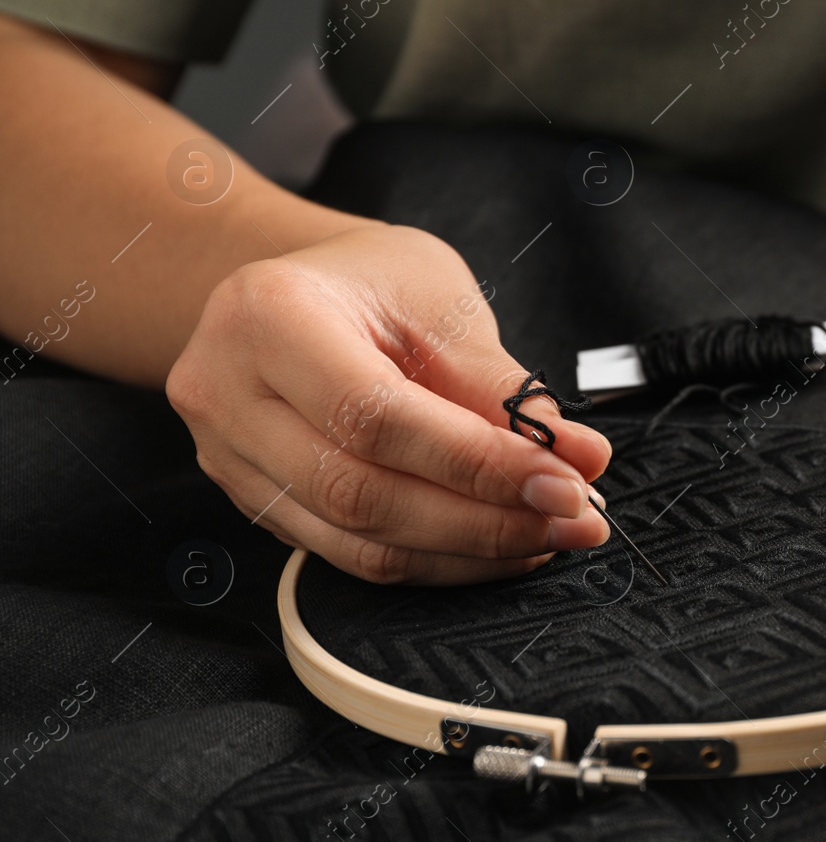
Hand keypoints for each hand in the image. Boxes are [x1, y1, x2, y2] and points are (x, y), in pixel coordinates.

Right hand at [168, 223, 612, 583]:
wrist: (293, 288)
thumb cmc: (369, 281)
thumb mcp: (440, 301)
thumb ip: (500, 385)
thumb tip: (581, 459)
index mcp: (268, 318)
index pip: (378, 419)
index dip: (480, 465)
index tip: (569, 482)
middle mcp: (227, 395)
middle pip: (363, 495)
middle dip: (486, 520)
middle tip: (577, 518)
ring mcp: (228, 458)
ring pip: (358, 542)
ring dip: (470, 551)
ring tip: (551, 532)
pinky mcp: (253, 503)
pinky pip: (352, 555)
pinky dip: (437, 559)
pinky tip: (499, 543)